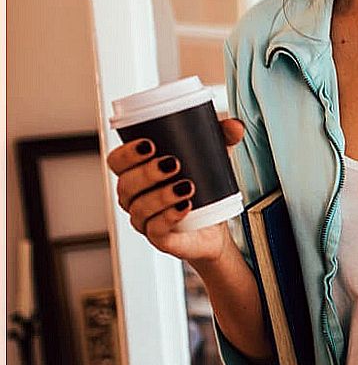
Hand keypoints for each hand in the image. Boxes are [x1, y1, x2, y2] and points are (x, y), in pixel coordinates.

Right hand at [106, 118, 244, 263]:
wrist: (216, 224)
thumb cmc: (203, 187)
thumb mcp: (213, 156)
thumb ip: (223, 137)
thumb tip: (235, 126)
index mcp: (137, 173)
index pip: (117, 162)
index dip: (126, 153)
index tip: (149, 144)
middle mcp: (134, 198)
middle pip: (126, 184)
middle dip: (147, 173)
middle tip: (174, 163)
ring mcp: (144, 220)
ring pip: (140, 208)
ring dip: (162, 196)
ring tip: (187, 186)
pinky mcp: (161, 238)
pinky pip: (156, 230)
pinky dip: (170, 217)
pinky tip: (185, 207)